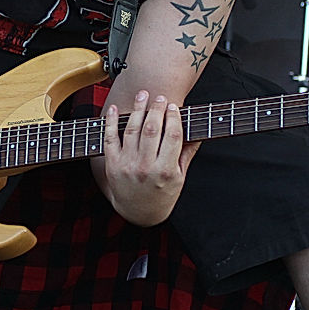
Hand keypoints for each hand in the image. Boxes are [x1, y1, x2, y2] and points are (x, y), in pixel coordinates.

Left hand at [102, 90, 200, 225]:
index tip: (173, 106)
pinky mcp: (113, 165)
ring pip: (132, 130)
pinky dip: (112, 122)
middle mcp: (145, 167)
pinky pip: (110, 139)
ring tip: (143, 95)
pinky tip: (116, 109)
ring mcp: (127, 165)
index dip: (173, 117)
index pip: (172, 136)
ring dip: (138, 109)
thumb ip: (187, 153)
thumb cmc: (162, 195)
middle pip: (152, 129)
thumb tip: (198, 132)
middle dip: (156, 109)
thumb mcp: (180, 178)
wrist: (138, 214)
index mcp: (166, 170)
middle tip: (159, 97)